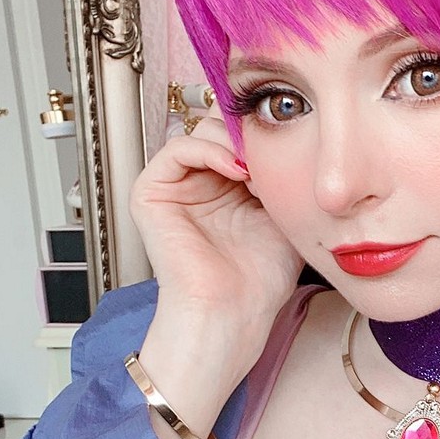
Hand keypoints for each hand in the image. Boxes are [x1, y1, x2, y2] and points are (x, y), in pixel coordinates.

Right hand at [129, 105, 303, 346]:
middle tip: (272, 152)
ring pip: (200, 132)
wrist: (234, 311)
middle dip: (248, 133)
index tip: (289, 144)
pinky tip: (235, 169)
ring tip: (256, 168)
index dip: (262, 134)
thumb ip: (281, 173)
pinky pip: (177, 148)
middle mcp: (198, 184)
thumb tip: (282, 135)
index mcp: (226, 187)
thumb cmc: (259, 278)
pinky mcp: (151, 193)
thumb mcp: (283, 212)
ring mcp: (174, 188)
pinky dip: (208, 149)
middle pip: (218, 127)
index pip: (239, 136)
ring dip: (233, 142)